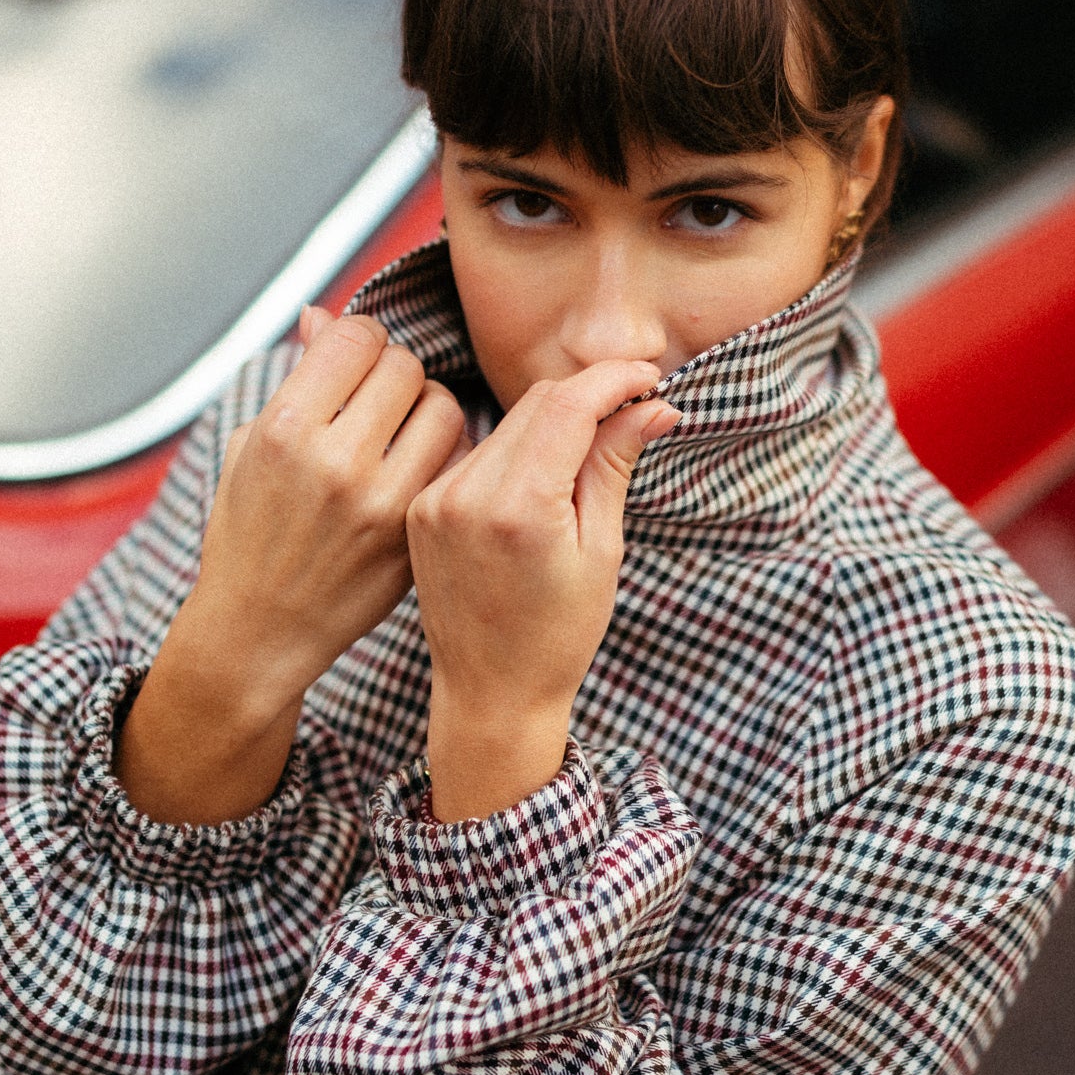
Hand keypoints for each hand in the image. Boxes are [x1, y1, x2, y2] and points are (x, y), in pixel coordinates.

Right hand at [118, 305, 463, 822]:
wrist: (259, 629)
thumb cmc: (249, 530)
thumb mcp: (250, 448)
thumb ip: (295, 379)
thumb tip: (324, 316)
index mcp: (283, 430)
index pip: (355, 337)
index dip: (359, 341)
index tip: (354, 362)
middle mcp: (334, 463)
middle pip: (404, 367)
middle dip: (394, 374)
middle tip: (379, 400)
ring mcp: (380, 504)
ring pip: (443, 409)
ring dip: (427, 410)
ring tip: (403, 432)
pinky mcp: (414, 536)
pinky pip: (456, 463)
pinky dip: (444, 455)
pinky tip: (418, 468)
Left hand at [408, 363, 679, 820]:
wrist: (490, 695)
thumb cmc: (557, 636)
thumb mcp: (600, 551)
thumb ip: (614, 466)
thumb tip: (653, 406)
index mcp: (519, 509)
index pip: (568, 405)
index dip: (614, 380)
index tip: (649, 379)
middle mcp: (467, 495)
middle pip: (536, 404)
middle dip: (588, 394)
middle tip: (633, 405)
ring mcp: (436, 500)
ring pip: (505, 424)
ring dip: (553, 420)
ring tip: (593, 444)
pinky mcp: (421, 508)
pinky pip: (477, 454)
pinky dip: (516, 450)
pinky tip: (543, 475)